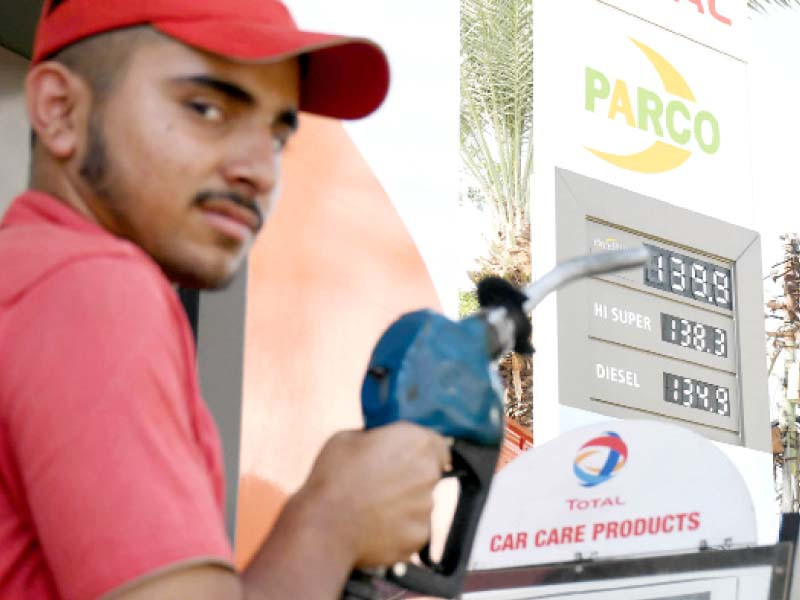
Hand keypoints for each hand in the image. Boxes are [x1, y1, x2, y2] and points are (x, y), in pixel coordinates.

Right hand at [295, 422, 451, 567]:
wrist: (323, 526)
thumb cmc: (333, 477)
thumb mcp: (349, 437)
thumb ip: (377, 438)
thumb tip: (381, 443)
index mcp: (415, 442)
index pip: (439, 446)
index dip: (423, 452)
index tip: (409, 458)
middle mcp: (428, 473)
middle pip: (430, 475)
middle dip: (411, 478)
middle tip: (383, 484)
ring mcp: (426, 508)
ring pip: (421, 504)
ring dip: (405, 505)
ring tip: (374, 508)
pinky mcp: (419, 537)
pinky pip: (413, 529)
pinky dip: (400, 529)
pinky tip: (375, 527)